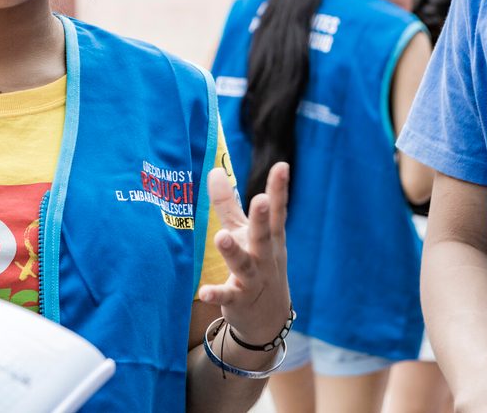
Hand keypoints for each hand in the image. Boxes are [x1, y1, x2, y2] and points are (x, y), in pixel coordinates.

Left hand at [197, 162, 291, 345]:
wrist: (268, 319)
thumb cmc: (257, 264)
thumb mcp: (245, 234)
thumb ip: (229, 204)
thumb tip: (215, 170)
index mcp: (270, 238)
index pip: (276, 211)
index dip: (279, 189)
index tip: (282, 166)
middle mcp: (264, 257)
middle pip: (263, 235)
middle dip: (262, 219)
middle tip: (260, 200)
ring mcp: (253, 280)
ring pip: (244, 265)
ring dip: (234, 251)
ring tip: (221, 237)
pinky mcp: (238, 301)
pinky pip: (227, 297)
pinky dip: (216, 294)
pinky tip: (204, 291)